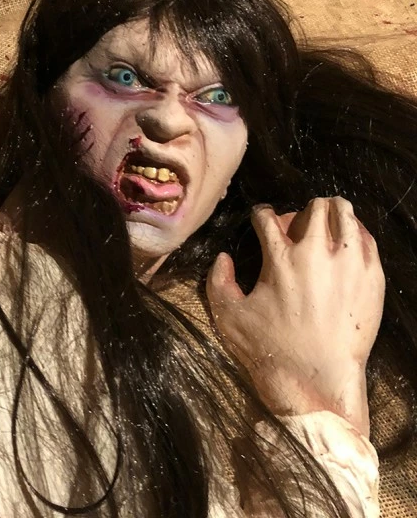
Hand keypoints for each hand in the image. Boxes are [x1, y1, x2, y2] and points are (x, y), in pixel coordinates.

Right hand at [207, 197, 384, 435]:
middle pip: (314, 208)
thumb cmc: (270, 350)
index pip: (268, 217)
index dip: (261, 213)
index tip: (262, 218)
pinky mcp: (372, 278)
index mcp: (279, 258)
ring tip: (329, 221)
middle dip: (303, 211)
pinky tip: (349, 243)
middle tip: (299, 224)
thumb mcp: (228, 316)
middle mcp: (316, 253)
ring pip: (346, 215)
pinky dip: (356, 234)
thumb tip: (224, 258)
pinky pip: (368, 240)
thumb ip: (217, 281)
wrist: (317, 381)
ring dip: (334, 213)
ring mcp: (349, 264)